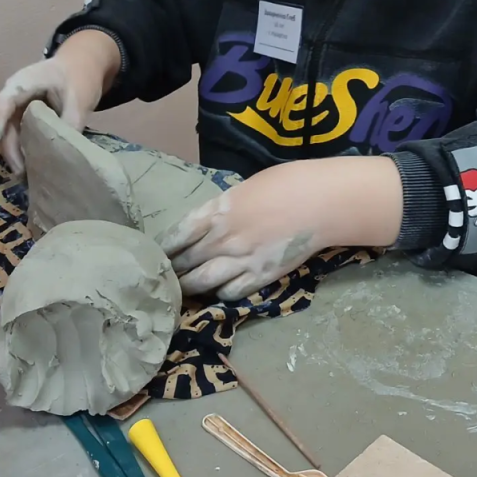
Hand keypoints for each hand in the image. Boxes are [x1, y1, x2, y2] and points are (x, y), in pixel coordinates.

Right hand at [0, 30, 120, 173]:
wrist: (83, 66)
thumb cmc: (80, 77)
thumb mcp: (80, 99)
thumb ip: (69, 123)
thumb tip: (61, 153)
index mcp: (26, 81)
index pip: (5, 102)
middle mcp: (16, 94)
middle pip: (5, 122)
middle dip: (10, 148)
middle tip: (21, 173)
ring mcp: (18, 106)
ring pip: (10, 132)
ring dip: (16, 152)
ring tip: (26, 175)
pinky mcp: (24, 116)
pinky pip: (19, 133)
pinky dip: (23, 148)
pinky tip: (32, 166)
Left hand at [158, 156, 403, 300]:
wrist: (320, 201)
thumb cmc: (287, 183)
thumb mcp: (246, 188)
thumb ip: (224, 207)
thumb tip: (212, 219)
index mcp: (217, 211)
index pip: (178, 235)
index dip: (164, 248)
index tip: (156, 255)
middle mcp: (222, 238)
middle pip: (185, 261)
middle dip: (172, 271)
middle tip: (162, 279)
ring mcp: (240, 260)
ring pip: (201, 282)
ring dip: (189, 288)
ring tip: (182, 292)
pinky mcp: (259, 277)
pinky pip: (230, 293)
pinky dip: (220, 294)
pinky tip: (219, 291)